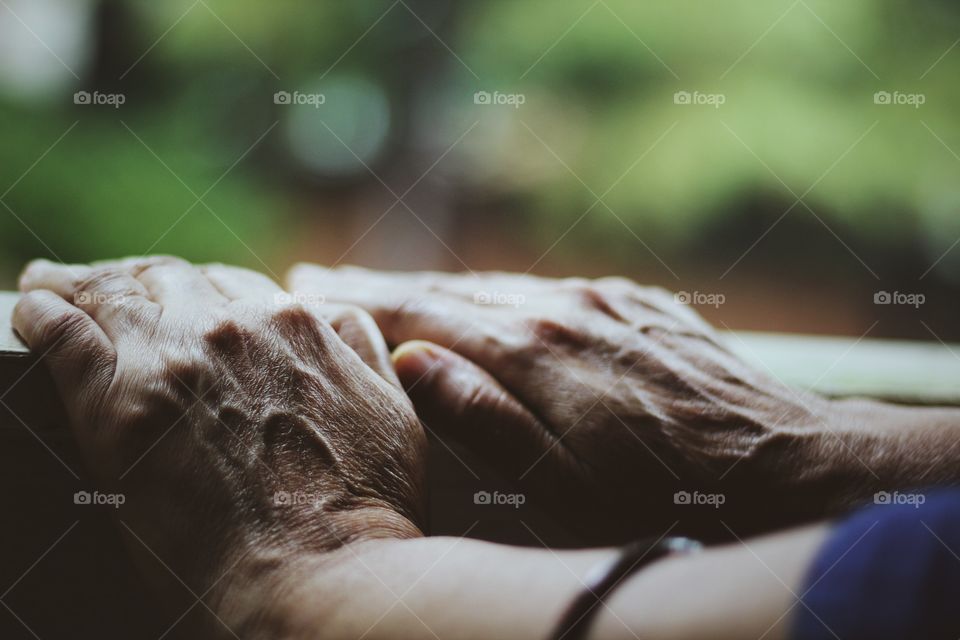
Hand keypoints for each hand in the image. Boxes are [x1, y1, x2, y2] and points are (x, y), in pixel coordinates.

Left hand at [14, 257, 426, 635]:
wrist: (317, 570)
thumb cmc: (363, 508)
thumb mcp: (392, 410)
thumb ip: (362, 348)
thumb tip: (331, 312)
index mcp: (295, 325)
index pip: (232, 285)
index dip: (201, 292)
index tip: (181, 300)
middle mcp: (233, 326)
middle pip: (172, 279)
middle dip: (143, 280)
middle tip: (115, 287)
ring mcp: (173, 358)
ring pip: (114, 291)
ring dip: (84, 283)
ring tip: (55, 282)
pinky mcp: (116, 400)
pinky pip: (60, 331)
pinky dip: (42, 312)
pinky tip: (33, 305)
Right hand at [286, 266, 856, 540]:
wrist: (785, 463)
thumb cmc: (665, 496)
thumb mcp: (563, 487)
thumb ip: (483, 418)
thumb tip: (411, 360)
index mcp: (530, 352)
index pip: (420, 315)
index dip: (360, 302)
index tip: (307, 287)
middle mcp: (560, 309)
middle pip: (451, 290)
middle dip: (385, 285)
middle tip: (324, 280)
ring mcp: (601, 301)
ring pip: (498, 286)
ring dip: (439, 288)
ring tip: (390, 289)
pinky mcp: (636, 305)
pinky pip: (548, 289)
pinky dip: (500, 293)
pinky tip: (484, 300)